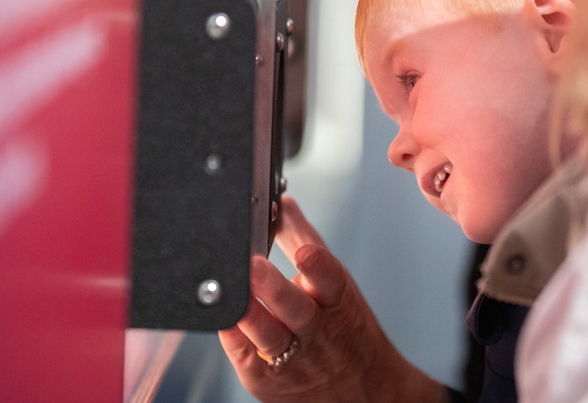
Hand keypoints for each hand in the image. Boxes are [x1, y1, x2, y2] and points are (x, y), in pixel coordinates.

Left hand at [218, 197, 446, 402]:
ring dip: (249, 315)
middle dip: (273, 288)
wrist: (365, 389)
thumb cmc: (346, 329)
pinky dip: (232, 334)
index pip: (330, 279)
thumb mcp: (336, 285)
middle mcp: (316, 330)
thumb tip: (282, 202)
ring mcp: (292, 358)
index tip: (305, 253)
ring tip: (235, 297)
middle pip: (294, 308)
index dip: (318, 266)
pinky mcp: (267, 378)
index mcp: (336, 300)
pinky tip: (222, 318)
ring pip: (267, 336)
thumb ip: (305, 240)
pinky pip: (244, 355)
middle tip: (254, 268)